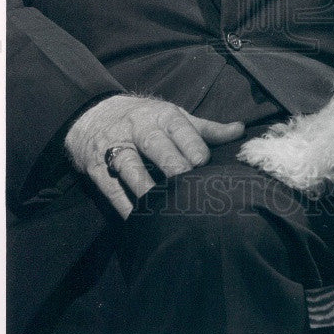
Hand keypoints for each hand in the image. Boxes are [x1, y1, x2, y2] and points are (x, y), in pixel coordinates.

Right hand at [65, 95, 243, 217]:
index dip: (192, 145)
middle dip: (171, 163)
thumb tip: (241, 130)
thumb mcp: (174, 117)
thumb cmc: (145, 119)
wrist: (92, 115)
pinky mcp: (98, 168)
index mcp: (162, 115)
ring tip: (161, 205)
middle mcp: (139, 128)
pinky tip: (137, 218)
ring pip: (130, 165)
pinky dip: (123, 204)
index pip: (179, 127)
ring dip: (144, 185)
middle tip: (186, 183)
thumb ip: (206, 129)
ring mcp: (115, 147)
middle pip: (155, 144)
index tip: (203, 163)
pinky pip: (111, 187)